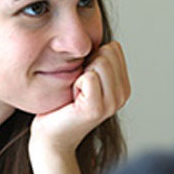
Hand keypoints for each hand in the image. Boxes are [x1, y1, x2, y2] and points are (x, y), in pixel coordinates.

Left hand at [30, 41, 129, 161]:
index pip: (114, 48)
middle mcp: (122, 95)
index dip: (91, 57)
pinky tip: (71, 98)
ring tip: (74, 93)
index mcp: (123, 85)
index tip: (82, 78)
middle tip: (76, 86)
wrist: (50, 135)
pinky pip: (88, 76)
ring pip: (100, 62)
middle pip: (108, 52)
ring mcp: (112, 103)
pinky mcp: (96, 109)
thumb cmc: (62, 104)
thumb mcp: (83, 77)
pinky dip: (74, 82)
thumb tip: (96, 38)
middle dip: (86, 63)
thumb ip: (95, 59)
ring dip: (79, 73)